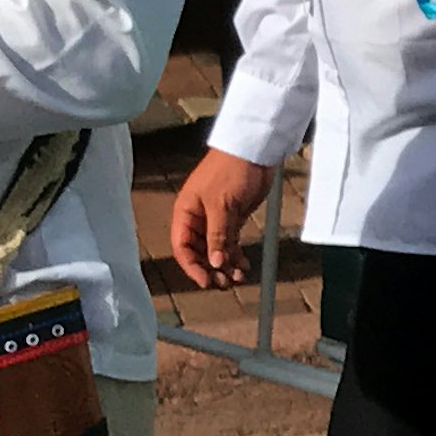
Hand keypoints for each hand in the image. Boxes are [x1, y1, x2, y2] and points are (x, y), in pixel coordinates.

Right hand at [169, 147, 278, 289]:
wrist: (253, 152)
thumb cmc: (231, 171)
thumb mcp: (221, 205)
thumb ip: (218, 236)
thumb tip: (215, 263)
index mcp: (186, 212)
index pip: (182, 247)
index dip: (192, 266)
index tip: (206, 280)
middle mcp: (197, 219)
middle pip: (199, 252)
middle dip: (210, 269)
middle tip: (224, 283)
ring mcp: (215, 220)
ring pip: (216, 250)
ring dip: (225, 266)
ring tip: (237, 278)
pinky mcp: (232, 219)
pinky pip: (230, 243)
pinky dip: (236, 256)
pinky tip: (244, 266)